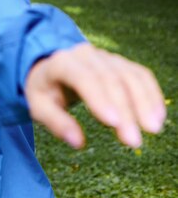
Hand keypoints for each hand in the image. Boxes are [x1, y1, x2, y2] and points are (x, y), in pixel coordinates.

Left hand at [25, 43, 165, 148]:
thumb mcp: (39, 106)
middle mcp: (86, 55)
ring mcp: (105, 57)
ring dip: (144, 102)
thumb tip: (77, 143)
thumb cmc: (45, 90)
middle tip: (133, 141)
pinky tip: (157, 117)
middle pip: (110, 79)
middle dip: (125, 110)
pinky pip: (141, 75)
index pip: (83, 77)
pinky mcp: (121, 63)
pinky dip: (151, 94)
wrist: (51, 68)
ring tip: (152, 130)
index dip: (99, 99)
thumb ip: (56, 123)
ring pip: (130, 76)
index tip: (113, 123)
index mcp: (61, 62)